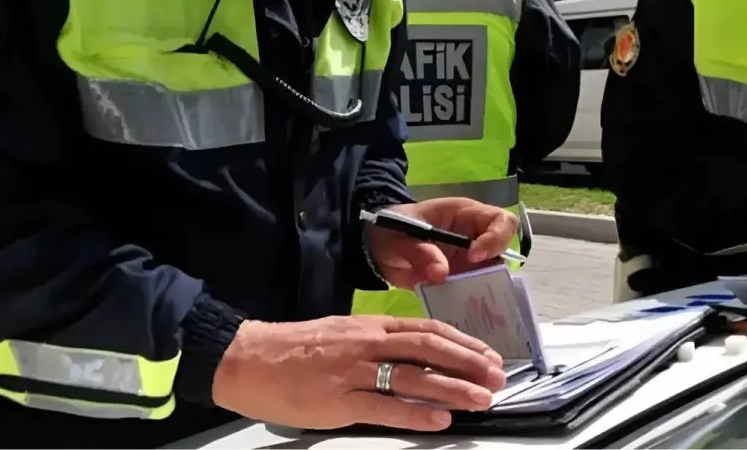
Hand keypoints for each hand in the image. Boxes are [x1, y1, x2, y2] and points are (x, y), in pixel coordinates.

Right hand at [213, 316, 505, 430]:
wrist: (249, 358)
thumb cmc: (295, 348)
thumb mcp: (342, 334)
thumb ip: (378, 343)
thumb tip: (416, 358)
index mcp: (370, 326)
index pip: (427, 329)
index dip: (462, 343)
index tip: (488, 355)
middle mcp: (367, 344)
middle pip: (429, 348)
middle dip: (468, 363)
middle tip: (497, 376)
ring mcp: (353, 372)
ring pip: (413, 377)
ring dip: (453, 388)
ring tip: (481, 399)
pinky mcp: (337, 401)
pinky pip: (383, 407)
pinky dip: (415, 413)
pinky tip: (440, 420)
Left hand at [366, 198, 518, 289]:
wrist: (377, 248)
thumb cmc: (390, 230)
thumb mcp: (397, 238)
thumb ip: (417, 251)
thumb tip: (441, 273)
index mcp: (464, 215)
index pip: (499, 220)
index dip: (495, 237)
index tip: (474, 256)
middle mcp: (475, 237)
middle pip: (504, 250)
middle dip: (495, 268)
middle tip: (473, 283)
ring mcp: (470, 261)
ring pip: (494, 275)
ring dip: (486, 290)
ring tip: (470, 304)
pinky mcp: (462, 281)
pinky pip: (476, 292)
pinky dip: (472, 303)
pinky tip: (463, 313)